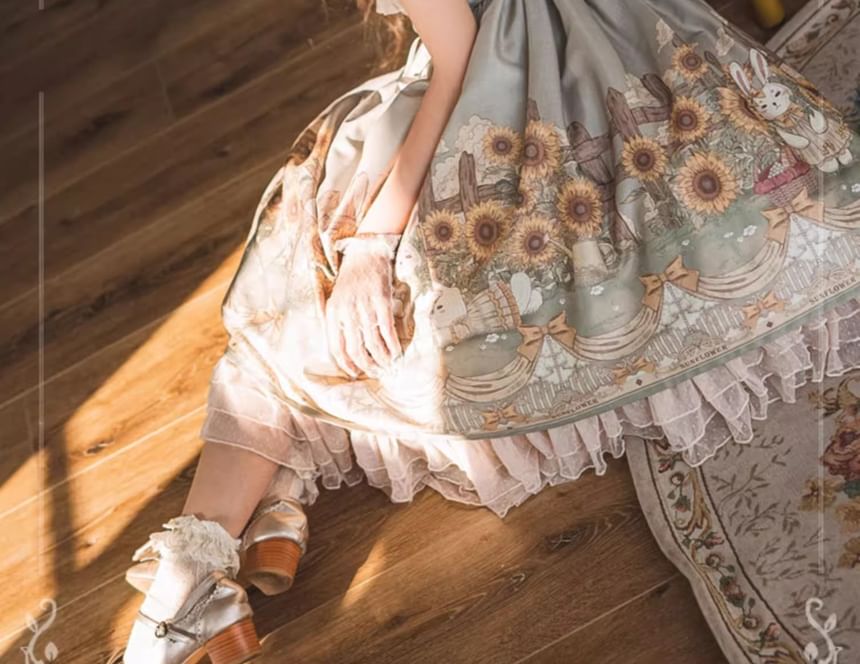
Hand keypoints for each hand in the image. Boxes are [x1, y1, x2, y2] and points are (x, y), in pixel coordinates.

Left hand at [324, 236, 402, 378]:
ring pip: (372, 343)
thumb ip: (339, 322)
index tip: (355, 373)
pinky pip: (387, 330)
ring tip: (388, 365)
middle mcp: (347, 312)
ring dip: (381, 358)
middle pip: (355, 349)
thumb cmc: (351, 280)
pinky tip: (397, 352)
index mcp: (333, 313)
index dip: (346, 364)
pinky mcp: (382, 301)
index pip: (336, 347)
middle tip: (375, 372)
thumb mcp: (338, 300)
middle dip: (366, 365)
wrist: (366, 253)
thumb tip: (348, 350)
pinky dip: (393, 345)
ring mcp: (365, 307)